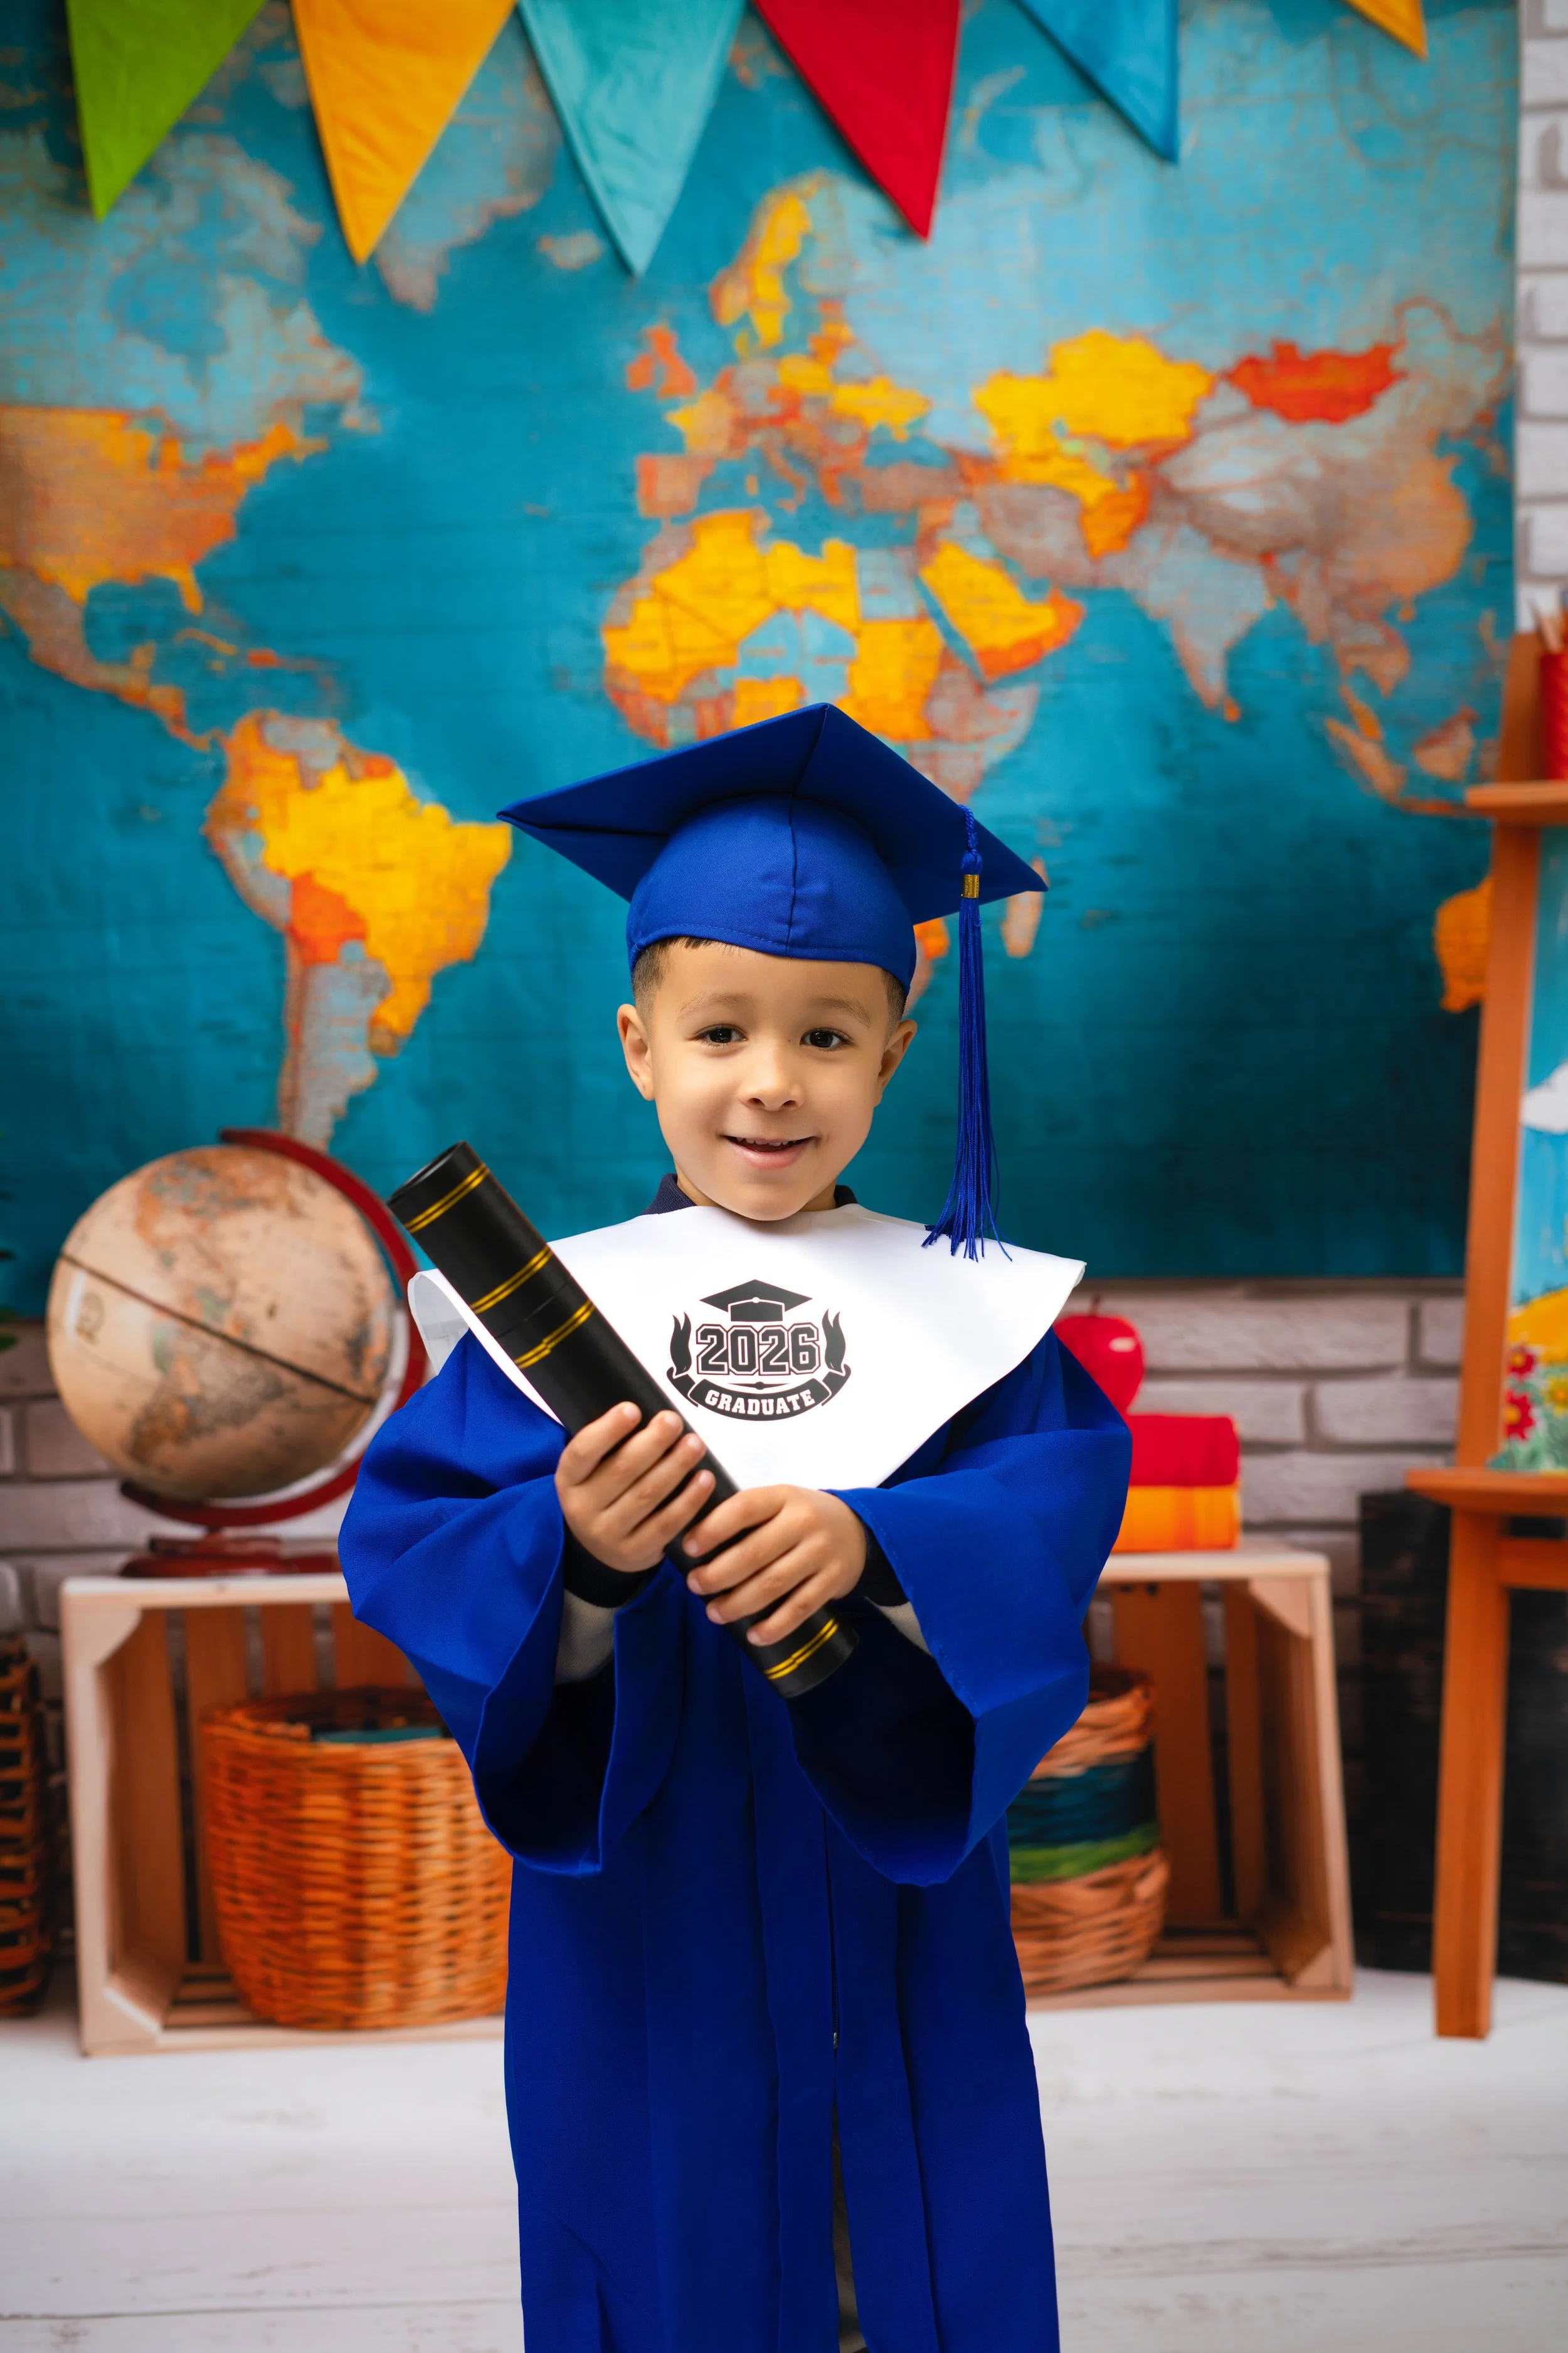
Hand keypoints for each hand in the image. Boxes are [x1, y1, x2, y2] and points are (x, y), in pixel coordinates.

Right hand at [555, 1404, 711, 1575]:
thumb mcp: (592, 1471)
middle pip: (621, 1470)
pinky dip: (689, 1500)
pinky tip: (704, 1479)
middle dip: (653, 1442)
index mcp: (568, 1480)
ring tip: (694, 1444)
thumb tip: (650, 1413)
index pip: (582, 1451)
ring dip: (676, 1466)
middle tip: (674, 1421)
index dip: (607, 1430)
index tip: (633, 1409)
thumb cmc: (604, 1492)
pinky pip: (666, 1523)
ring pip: (647, 1495)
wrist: (600, 1549)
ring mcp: (607, 1534)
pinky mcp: (634, 1553)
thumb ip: (612, 1446)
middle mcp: (582, 1509)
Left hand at [683, 1486, 866, 1646]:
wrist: (858, 1530)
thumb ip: (746, 1515)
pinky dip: (775, 1625)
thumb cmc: (801, 1518)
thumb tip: (693, 1542)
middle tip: (695, 1585)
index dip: (712, 1528)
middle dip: (718, 1573)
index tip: (688, 1547)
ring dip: (739, 1603)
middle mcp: (804, 1522)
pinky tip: (754, 1635)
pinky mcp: (833, 1580)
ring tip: (714, 1613)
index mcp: (784, 1496)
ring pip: (773, 1584)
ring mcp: (821, 1552)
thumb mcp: (779, 1502)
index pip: (744, 1508)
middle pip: (754, 1552)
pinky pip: (800, 1607)